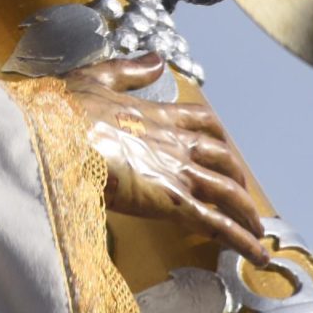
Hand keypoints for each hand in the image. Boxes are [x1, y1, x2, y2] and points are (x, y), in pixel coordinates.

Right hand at [65, 54, 270, 266]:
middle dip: (237, 177)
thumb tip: (156, 59)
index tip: (223, 145)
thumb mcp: (95, 78)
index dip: (217, 135)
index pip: (200, 121)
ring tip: (257, 232)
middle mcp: (174, 143)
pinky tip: (256, 253)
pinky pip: (217, 223)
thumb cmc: (64, 111)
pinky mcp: (172, 200)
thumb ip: (129, 71)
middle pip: (222, 158)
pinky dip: (241, 239)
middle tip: (242, 195)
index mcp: (155, 115)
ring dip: (247, 212)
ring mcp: (176, 172)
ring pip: (227, 192)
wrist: (55, 136)